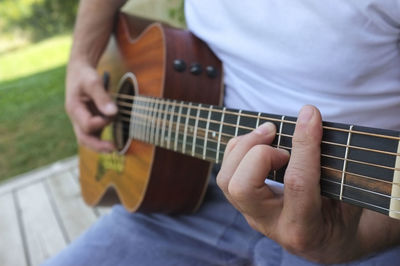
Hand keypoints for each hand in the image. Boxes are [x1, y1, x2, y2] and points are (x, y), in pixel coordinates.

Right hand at [65, 60, 116, 151]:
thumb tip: (113, 112)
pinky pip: (94, 134)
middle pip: (83, 138)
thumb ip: (102, 97)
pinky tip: (114, 141)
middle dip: (98, 145)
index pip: (87, 124)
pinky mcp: (89, 120)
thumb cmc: (85, 75)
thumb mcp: (93, 82)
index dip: (101, 122)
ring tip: (115, 148)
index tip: (112, 114)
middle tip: (114, 148)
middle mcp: (76, 118)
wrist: (79, 71)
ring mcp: (81, 120)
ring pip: (88, 139)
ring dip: (100, 145)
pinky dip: (102, 139)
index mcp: (74, 108)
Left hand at [217, 105, 365, 262]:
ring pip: (226, 181)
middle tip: (278, 134)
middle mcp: (272, 226)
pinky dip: (237, 150)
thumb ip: (335, 167)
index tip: (310, 115)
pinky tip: (258, 140)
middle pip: (242, 188)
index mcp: (305, 229)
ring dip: (242, 148)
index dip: (303, 144)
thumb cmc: (344, 215)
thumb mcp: (352, 196)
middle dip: (257, 152)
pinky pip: (226, 176)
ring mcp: (253, 216)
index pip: (297, 183)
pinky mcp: (244, 206)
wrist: (329, 241)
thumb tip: (310, 120)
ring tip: (268, 131)